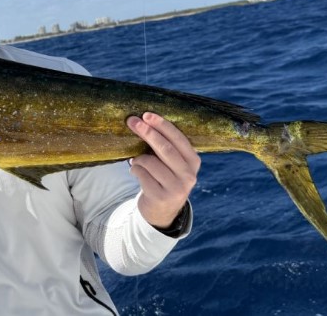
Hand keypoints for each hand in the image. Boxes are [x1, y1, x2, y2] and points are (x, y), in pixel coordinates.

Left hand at [126, 112, 199, 228]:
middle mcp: (189, 175)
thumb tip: (143, 122)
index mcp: (193, 161)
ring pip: (150, 162)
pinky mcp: (162, 197)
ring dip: (138, 158)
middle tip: (132, 122)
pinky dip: (135, 170)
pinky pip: (142, 175)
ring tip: (136, 161)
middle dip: (147, 133)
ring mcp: (177, 188)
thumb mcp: (172, 163)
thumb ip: (166, 146)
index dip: (162, 125)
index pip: (178, 139)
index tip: (146, 115)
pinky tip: (136, 172)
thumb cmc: (164, 177)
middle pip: (165, 148)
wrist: (162, 210)